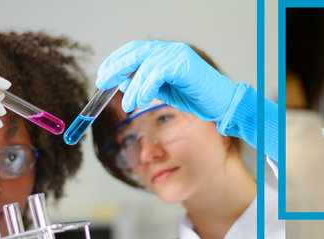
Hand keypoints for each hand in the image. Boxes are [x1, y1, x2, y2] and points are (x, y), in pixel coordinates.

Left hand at [95, 40, 245, 121]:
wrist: (221, 103)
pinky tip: (141, 101)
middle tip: (102, 83)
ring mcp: (176, 54)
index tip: (102, 75)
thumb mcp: (162, 91)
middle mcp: (169, 49)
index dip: (115, 60)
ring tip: (127, 105)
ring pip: (144, 66)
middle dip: (115, 68)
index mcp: (163, 52)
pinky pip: (157, 73)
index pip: (133, 50)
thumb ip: (143, 84)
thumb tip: (120, 82)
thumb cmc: (195, 97)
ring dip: (132, 87)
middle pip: (134, 53)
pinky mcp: (183, 64)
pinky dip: (145, 88)